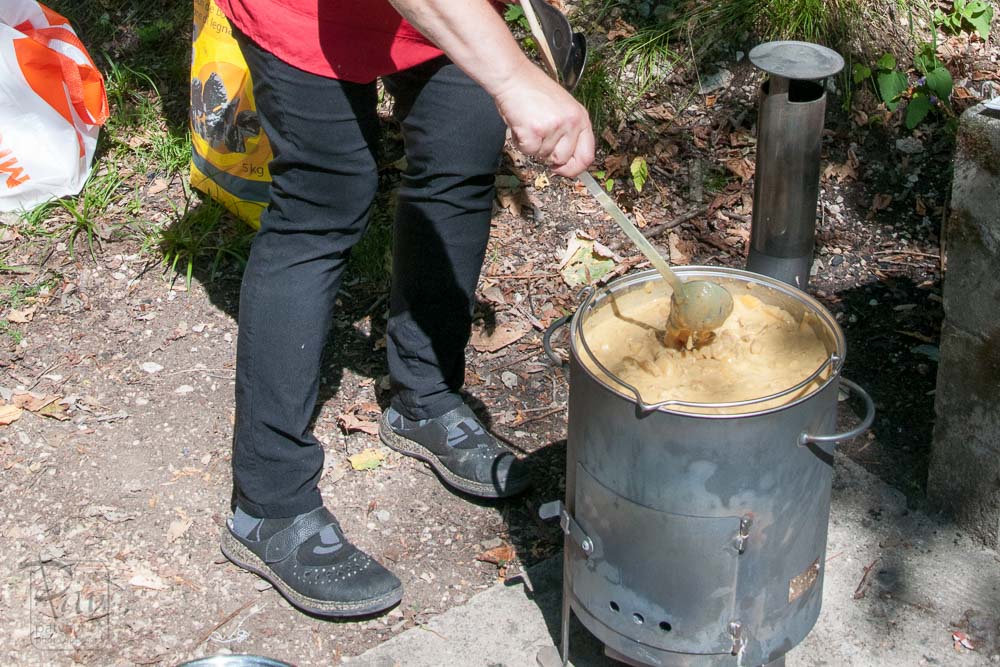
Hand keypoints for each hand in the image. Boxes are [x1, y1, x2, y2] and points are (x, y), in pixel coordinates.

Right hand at [493, 62, 593, 177]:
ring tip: (529, 123)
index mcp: (581, 117)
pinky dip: (520, 142)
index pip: (587, 156)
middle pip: (563, 159)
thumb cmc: (533, 91)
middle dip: (548, 155)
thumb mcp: (562, 108)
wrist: (513, 77)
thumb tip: (565, 162)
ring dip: (532, 145)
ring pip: (543, 156)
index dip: (573, 168)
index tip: (562, 168)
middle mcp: (571, 123)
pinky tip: (520, 125)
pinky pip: (527, 151)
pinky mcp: (536, 131)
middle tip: (539, 138)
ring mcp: (555, 127)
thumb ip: (569, 132)